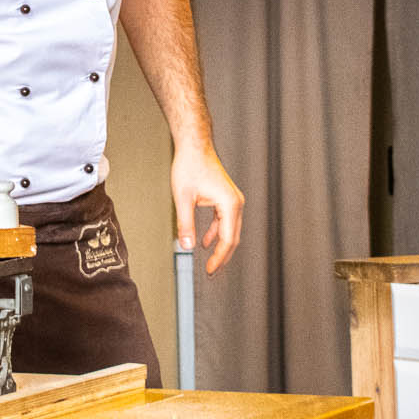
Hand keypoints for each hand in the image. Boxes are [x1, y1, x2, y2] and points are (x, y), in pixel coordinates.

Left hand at [172, 143, 243, 274]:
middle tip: (212, 273)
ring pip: (230, 230)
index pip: (228, 239)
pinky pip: (225, 221)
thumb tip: (187, 246)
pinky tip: (205, 241)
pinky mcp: (226, 197)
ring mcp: (233, 199)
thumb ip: (185, 224)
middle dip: (222, 257)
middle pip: (233, 237)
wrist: (194, 145)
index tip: (210, 271)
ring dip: (220, 246)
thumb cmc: (190, 166)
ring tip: (210, 262)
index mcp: (230, 204)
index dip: (219, 258)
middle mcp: (236, 202)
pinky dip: (216, 233)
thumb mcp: (183, 198)